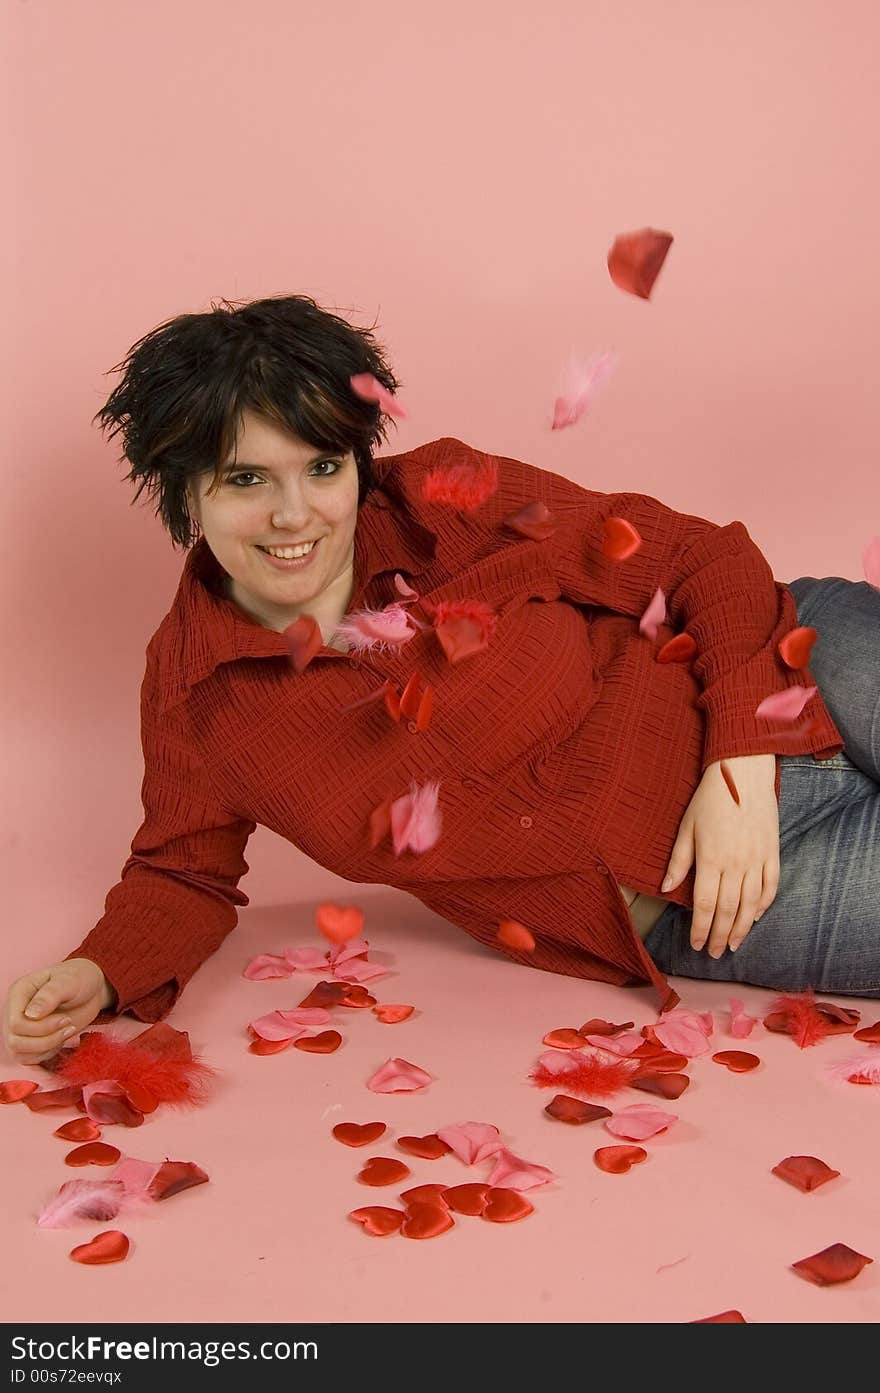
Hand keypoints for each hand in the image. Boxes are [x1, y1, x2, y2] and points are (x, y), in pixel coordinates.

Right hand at [1, 959, 115, 1064]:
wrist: (90, 990)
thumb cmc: (80, 979)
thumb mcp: (69, 981)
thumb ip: (50, 995)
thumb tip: (31, 1014)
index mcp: (19, 992)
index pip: (16, 1023)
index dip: (41, 1028)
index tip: (65, 1019)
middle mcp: (16, 1011)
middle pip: (15, 1041)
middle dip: (46, 1039)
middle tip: (69, 1026)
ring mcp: (21, 1027)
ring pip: (19, 1053)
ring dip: (47, 1048)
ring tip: (67, 1032)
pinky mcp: (30, 1039)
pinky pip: (28, 1058)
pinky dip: (46, 1054)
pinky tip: (61, 1040)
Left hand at [661, 754, 779, 957]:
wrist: (743, 773)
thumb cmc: (709, 798)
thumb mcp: (686, 826)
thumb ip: (679, 860)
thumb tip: (665, 888)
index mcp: (710, 858)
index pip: (705, 905)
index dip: (701, 929)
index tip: (696, 945)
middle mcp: (735, 863)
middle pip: (728, 910)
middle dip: (720, 936)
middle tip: (714, 954)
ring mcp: (757, 859)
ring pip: (751, 904)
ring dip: (742, 928)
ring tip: (734, 945)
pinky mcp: (772, 852)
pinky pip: (770, 886)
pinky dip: (764, 905)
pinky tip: (756, 917)